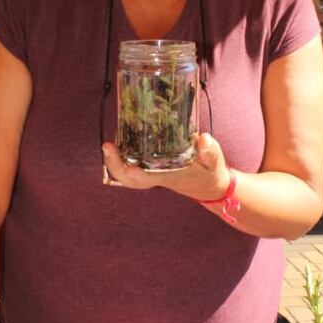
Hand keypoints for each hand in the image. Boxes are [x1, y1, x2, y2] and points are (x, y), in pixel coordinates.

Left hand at [101, 132, 230, 201]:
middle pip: (130, 179)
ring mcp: (151, 173)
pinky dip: (121, 157)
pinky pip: (130, 166)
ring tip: (108, 145)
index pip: (150, 178)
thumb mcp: (214, 161)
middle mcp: (157, 176)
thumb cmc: (209, 171)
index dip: (138, 174)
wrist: (207, 184)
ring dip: (114, 162)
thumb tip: (203, 139)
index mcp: (171, 176)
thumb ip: (209, 151)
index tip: (130, 167)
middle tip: (107, 146)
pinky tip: (117, 142)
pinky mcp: (150, 167)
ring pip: (126, 174)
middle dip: (115, 165)